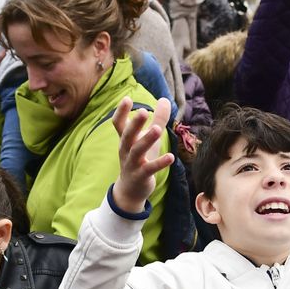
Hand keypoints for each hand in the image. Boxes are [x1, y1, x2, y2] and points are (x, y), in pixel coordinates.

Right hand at [110, 97, 174, 213]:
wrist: (130, 189)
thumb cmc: (139, 159)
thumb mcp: (147, 138)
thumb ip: (157, 119)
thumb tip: (165, 99)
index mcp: (125, 139)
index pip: (118, 123)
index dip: (121, 112)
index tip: (126, 99)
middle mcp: (126, 150)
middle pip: (127, 135)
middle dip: (134, 124)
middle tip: (143, 111)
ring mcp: (132, 163)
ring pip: (137, 151)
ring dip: (146, 140)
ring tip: (158, 130)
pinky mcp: (141, 176)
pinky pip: (150, 169)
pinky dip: (160, 163)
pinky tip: (171, 157)